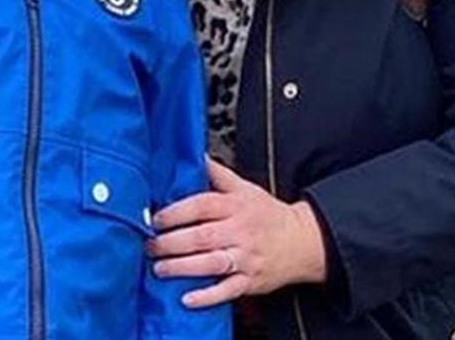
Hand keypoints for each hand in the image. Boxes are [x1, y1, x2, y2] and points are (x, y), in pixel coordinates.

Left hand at [146, 159, 329, 307]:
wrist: (304, 242)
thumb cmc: (267, 215)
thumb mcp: (245, 188)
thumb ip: (217, 173)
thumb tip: (194, 155)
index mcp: (235, 207)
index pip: (202, 206)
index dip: (176, 212)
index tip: (156, 218)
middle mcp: (239, 232)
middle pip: (202, 236)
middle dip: (172, 242)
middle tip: (150, 245)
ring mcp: (245, 258)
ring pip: (212, 263)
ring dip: (183, 267)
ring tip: (160, 268)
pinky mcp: (250, 281)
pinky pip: (228, 290)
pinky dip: (208, 296)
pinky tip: (187, 299)